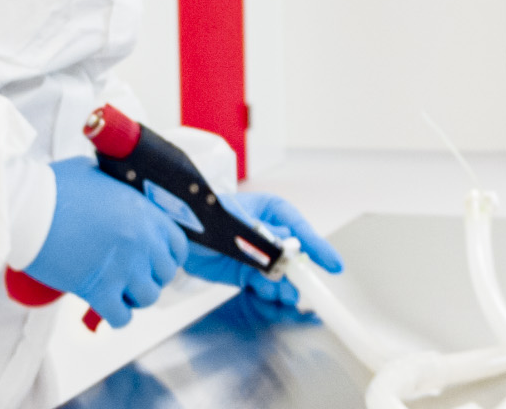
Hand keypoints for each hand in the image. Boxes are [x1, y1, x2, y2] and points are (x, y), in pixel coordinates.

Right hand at [21, 157, 188, 327]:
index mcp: (143, 213)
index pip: (177, 245)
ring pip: (148, 298)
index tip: (154, 261)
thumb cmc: (52, 188)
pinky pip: (122, 317)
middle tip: (131, 276)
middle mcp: (141, 241)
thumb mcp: (93, 173)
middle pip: (165, 274)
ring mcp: (123, 267)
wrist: (24, 208)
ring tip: (118, 291)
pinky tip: (104, 306)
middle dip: (150, 277)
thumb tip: (112, 188)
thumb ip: (113, 185)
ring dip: (134, 297)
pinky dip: (115, 316)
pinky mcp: (99, 290)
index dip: (167, 256)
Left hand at [183, 193, 340, 315]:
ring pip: (280, 273)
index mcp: (270, 210)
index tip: (333, 265)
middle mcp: (268, 233)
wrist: (172, 232)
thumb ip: (258, 233)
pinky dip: (269, 291)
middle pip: (292, 255)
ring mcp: (256, 254)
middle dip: (298, 273)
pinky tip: (269, 294)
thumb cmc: (201, 213)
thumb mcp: (232, 219)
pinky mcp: (244, 272)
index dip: (317, 247)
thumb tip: (284, 241)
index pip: (299, 229)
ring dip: (284, 285)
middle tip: (301, 288)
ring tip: (284, 295)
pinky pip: (264, 284)